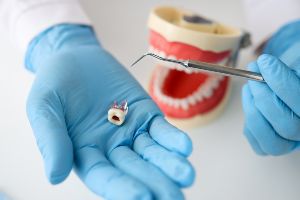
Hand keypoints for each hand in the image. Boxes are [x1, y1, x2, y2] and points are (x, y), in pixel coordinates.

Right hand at [26, 25, 194, 199]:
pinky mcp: (145, 114)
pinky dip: (173, 138)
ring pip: (153, 153)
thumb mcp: (43, 108)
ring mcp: (131, 132)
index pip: (105, 176)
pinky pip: (161, 129)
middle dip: (155, 184)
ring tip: (186, 176)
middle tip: (174, 198)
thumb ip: (50, 139)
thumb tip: (55, 176)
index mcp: (85, 153)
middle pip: (135, 170)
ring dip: (170, 164)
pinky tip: (184, 147)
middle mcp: (111, 148)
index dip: (122, 188)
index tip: (141, 197)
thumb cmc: (54, 83)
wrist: (75, 57)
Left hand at [242, 21, 299, 155]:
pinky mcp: (275, 146)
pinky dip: (249, 125)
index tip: (265, 62)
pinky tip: (250, 101)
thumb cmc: (295, 79)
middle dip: (263, 96)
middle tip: (252, 72)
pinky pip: (259, 146)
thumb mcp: (296, 69)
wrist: (293, 91)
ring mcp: (292, 142)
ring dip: (252, 110)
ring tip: (249, 87)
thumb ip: (285, 74)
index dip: (280, 81)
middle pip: (287, 124)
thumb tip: (266, 66)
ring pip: (272, 141)